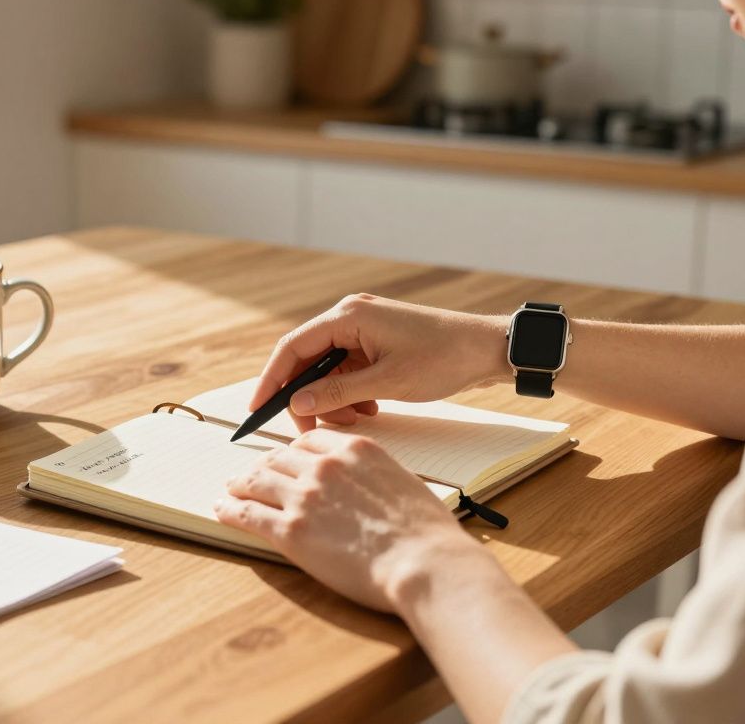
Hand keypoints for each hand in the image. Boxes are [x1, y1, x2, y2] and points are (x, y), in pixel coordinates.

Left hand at [214, 429, 476, 611]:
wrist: (423, 563)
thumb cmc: (425, 533)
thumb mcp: (403, 483)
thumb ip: (375, 476)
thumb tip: (369, 486)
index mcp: (356, 450)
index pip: (310, 440)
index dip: (293, 450)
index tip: (286, 458)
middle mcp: (324, 467)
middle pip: (279, 457)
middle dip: (264, 465)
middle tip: (253, 474)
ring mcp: (304, 497)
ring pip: (257, 480)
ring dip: (241, 483)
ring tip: (232, 489)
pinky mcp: (290, 531)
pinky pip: (248, 513)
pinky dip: (230, 509)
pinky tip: (222, 510)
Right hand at [253, 294, 507, 431]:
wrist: (487, 349)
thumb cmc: (443, 359)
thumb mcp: (387, 383)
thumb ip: (337, 393)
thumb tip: (297, 405)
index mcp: (348, 317)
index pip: (292, 347)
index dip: (271, 379)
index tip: (258, 408)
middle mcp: (350, 316)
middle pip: (307, 359)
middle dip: (307, 395)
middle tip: (312, 427)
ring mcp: (364, 328)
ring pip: (328, 368)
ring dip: (333, 398)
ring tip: (355, 418)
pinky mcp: (376, 341)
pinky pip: (348, 369)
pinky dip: (351, 392)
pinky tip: (370, 408)